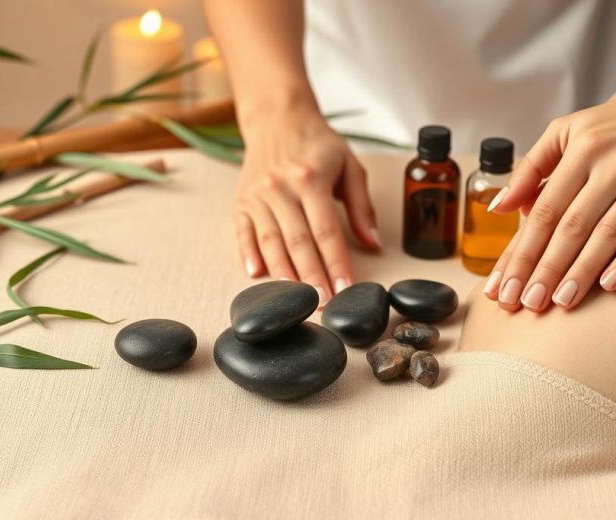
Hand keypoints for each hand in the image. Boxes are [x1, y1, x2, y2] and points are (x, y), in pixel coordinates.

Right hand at [233, 104, 379, 303]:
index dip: (336, 263)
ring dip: (285, 274)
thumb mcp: (349, 166)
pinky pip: (244, 233)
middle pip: (298, 242)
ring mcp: (258, 195)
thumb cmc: (318, 145)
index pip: (326, 230)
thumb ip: (361, 207)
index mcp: (312, 178)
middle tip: (323, 305)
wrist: (277, 119)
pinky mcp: (241, 202)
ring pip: (271, 242)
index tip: (345, 289)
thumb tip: (374, 244)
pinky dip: (249, 255)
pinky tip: (257, 275)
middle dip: (312, 278)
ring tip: (297, 301)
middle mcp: (281, 187)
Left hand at [484, 74, 615, 311]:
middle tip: (526, 304)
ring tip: (560, 302)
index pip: (545, 208)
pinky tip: (609, 284)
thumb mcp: (574, 128)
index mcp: (584, 148)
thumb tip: (498, 207)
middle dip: (545, 268)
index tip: (506, 285)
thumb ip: (533, 166)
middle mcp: (615, 164)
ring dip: (581, 271)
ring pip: (607, 233)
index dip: (522, 250)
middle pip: (571, 226)